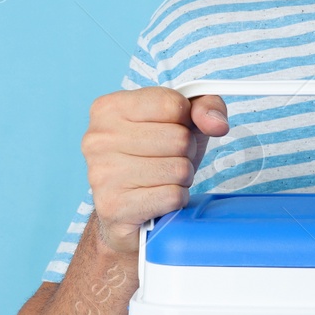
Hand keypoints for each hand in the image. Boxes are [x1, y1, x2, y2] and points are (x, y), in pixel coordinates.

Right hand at [81, 86, 229, 256]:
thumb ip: (205, 106)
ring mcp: (101, 174)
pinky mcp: (114, 207)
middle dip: (186, 153)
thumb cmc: (155, 157)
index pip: (172, 104)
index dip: (185, 121)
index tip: (171, 131)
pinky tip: (158, 199)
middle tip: (167, 161)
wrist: (128, 210)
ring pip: (178, 169)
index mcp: (109, 108)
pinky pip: (173, 196)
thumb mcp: (182, 121)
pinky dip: (176, 200)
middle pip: (179, 138)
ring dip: (182, 178)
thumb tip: (217, 124)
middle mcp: (97, 139)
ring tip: (162, 180)